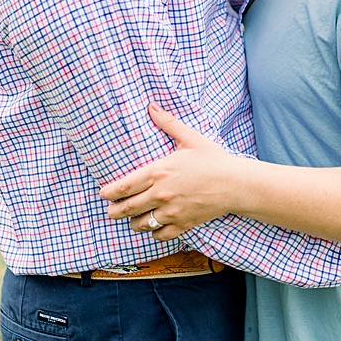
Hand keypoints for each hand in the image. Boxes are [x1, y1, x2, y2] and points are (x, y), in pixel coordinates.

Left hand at [100, 103, 241, 240]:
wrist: (236, 184)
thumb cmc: (214, 160)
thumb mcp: (190, 139)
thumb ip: (168, 123)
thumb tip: (151, 106)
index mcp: (159, 172)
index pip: (123, 187)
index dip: (109, 193)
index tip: (103, 194)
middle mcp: (161, 194)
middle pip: (126, 208)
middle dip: (115, 211)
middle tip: (112, 211)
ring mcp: (171, 212)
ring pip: (140, 224)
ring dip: (133, 222)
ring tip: (134, 218)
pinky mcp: (183, 224)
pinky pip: (159, 234)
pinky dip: (154, 232)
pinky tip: (155, 225)